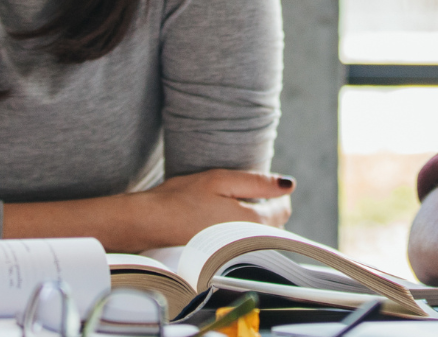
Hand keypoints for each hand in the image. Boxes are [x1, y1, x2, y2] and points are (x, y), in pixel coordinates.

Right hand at [128, 169, 293, 247]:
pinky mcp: (220, 256)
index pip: (282, 211)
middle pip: (272, 226)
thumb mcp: (221, 180)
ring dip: (252, 221)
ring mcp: (233, 252)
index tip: (262, 185)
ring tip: (229, 205)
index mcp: (251, 221)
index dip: (277, 194)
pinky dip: (237, 231)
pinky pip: (240, 242)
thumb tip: (289, 185)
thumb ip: (257, 182)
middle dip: (266, 208)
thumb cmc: (182, 198)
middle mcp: (246, 242)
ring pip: (256, 235)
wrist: (148, 222)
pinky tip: (218, 220)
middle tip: (243, 192)